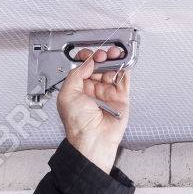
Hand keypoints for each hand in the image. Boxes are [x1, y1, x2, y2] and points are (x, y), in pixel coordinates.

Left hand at [56, 45, 130, 173]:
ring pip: (112, 71)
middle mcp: (93, 91)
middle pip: (99, 67)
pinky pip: (124, 80)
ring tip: (114, 54)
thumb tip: (87, 63)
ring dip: (114, 60)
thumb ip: (76, 75)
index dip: (87, 59)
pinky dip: (125, 69)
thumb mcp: (67, 94)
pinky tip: (123, 62)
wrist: (93, 139)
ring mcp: (107, 94)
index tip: (90, 55)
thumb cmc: (77, 124)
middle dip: (102, 57)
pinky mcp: (120, 99)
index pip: (84, 68)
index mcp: (78, 89)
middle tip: (103, 54)